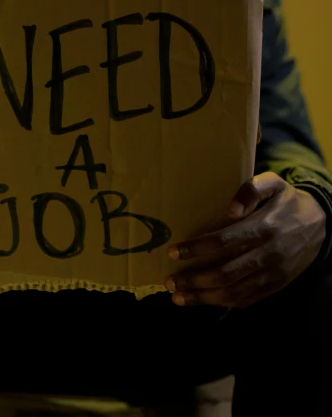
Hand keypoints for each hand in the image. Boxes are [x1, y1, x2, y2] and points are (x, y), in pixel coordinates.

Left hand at [164, 171, 326, 307]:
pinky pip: (247, 300)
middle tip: (169, 281)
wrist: (321, 224)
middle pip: (225, 274)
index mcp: (264, 228)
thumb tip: (229, 210)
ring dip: (203, 297)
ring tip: (178, 297)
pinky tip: (203, 300)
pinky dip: (223, 303)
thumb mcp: (274, 184)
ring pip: (234, 293)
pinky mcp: (276, 286)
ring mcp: (273, 274)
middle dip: (194, 280)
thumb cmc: (287, 201)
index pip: (224, 241)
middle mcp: (268, 254)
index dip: (196, 249)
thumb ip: (251, 189)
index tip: (172, 252)